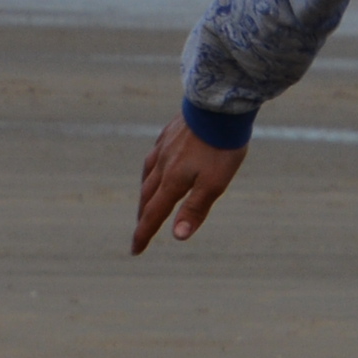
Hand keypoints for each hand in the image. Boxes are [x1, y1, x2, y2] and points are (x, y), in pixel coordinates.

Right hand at [132, 123, 245, 253]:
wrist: (219, 106)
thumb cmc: (221, 148)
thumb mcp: (214, 184)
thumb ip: (195, 209)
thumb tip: (177, 236)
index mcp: (173, 181)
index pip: (154, 214)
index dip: (144, 234)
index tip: (136, 250)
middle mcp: (163, 165)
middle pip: (148, 196)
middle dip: (143, 216)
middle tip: (141, 231)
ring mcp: (165, 147)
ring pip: (148, 175)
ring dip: (145, 193)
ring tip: (146, 202)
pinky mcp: (170, 133)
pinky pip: (155, 155)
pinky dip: (151, 168)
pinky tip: (157, 166)